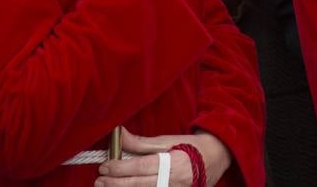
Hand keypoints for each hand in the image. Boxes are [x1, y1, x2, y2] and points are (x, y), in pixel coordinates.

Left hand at [95, 129, 230, 185]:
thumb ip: (142, 143)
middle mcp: (172, 181)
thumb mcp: (168, 140)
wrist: (217, 159)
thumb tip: (120, 135)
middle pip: (137, 185)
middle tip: (100, 180)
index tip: (105, 166)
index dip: (120, 168)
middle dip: (115, 183)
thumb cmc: (191, 147)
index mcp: (172, 163)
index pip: (140, 167)